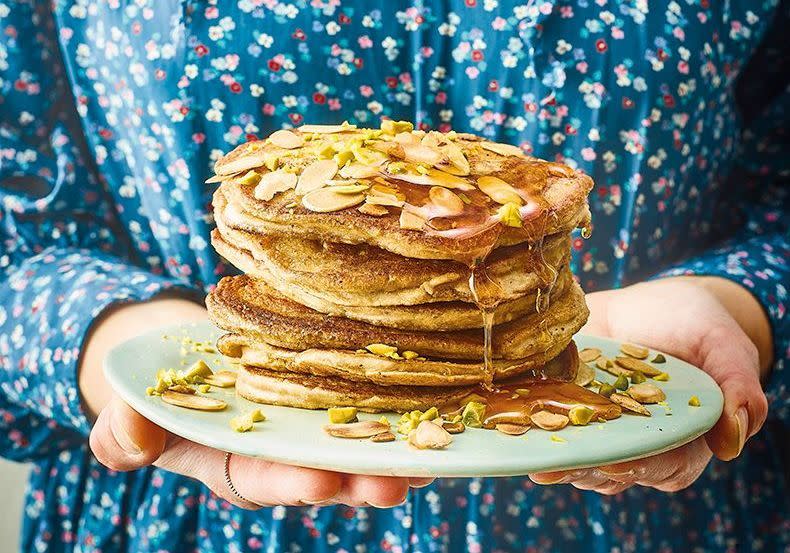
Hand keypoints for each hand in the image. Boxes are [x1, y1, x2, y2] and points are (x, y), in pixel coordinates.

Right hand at [84, 297, 431, 507]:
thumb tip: (134, 445)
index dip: (291, 483)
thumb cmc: (162, 385)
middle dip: (358, 479)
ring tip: (430, 456)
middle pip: (327, 470)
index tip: (316, 484)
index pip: (267, 479)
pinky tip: (438, 407)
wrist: (193, 345)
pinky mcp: (338, 385)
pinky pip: (374, 400)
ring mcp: (316, 419)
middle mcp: (286, 448)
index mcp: (239, 462)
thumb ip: (125, 432)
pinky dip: (405, 406)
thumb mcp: (131, 406)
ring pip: (360, 441)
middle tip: (391, 484)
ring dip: (395, 451)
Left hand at [529, 277, 770, 493]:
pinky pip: (547, 426)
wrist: (650, 304)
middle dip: (582, 467)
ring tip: (525, 447)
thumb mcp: (723, 343)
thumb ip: (738, 386)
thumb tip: (733, 442)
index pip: (663, 466)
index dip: (639, 468)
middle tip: (553, 465)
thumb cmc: (694, 324)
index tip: (613, 464)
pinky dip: (530, 427)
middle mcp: (637, 443)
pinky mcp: (566, 407)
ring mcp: (598, 428)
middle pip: (611, 469)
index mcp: (681, 440)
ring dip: (550, 454)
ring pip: (576, 455)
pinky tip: (509, 423)